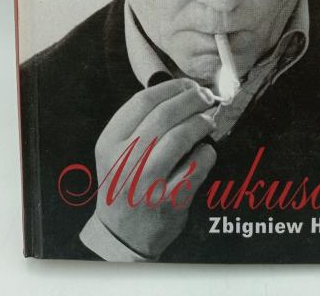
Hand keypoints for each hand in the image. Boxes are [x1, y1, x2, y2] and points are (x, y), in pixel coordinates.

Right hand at [93, 79, 216, 257]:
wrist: (121, 234)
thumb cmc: (124, 182)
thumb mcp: (117, 150)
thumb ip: (140, 122)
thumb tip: (180, 91)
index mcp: (110, 142)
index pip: (142, 101)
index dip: (171, 87)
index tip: (188, 85)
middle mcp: (125, 160)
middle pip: (165, 114)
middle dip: (192, 99)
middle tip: (206, 97)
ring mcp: (147, 182)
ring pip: (181, 137)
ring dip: (202, 122)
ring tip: (209, 120)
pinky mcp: (169, 201)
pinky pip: (197, 166)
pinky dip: (207, 152)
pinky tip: (206, 150)